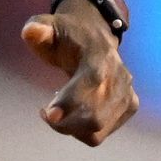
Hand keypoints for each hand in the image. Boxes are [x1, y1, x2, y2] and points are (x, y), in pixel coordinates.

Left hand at [21, 0, 136, 144]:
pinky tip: (72, 115)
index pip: (91, 81)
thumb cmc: (67, 35)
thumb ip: (38, 28)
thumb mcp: (49, 26)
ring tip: (57, 113)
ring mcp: (127, 93)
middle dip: (65, 124)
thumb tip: (31, 32)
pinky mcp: (129, 106)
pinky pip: (102, 133)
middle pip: (96, 117)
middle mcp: (120, 77)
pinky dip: (81, 131)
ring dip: (71, 129)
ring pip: (98, 130)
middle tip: (46, 113)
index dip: (70, 101)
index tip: (47, 113)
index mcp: (100, 56)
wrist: (95, 35)